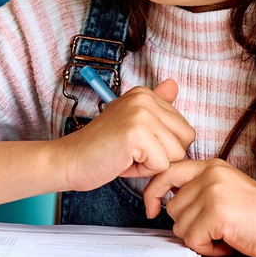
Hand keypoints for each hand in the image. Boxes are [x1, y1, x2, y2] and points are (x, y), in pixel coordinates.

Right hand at [52, 79, 193, 189]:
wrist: (70, 160)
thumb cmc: (101, 147)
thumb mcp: (132, 122)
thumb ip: (156, 106)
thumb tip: (174, 84)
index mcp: (145, 94)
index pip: (184, 128)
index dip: (162, 144)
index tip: (135, 143)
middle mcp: (144, 99)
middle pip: (185, 140)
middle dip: (163, 155)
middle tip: (132, 152)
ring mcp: (141, 115)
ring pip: (176, 154)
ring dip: (153, 164)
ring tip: (127, 156)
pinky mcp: (137, 134)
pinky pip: (162, 165)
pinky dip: (143, 171)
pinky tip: (123, 162)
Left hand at [142, 160, 255, 256]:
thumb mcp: (228, 192)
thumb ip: (201, 190)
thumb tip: (165, 204)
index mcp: (212, 166)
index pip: (166, 173)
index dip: (153, 193)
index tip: (152, 209)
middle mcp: (210, 174)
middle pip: (171, 208)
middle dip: (190, 226)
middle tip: (218, 230)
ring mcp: (212, 192)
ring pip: (179, 227)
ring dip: (200, 239)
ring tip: (227, 235)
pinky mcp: (216, 213)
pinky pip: (192, 240)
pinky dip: (209, 249)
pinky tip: (230, 243)